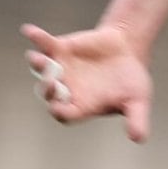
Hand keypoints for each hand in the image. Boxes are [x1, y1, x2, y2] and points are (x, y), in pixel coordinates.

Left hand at [26, 19, 152, 141]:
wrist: (128, 51)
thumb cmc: (131, 81)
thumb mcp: (138, 101)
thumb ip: (137, 120)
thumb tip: (138, 138)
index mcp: (80, 106)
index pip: (64, 113)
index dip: (60, 111)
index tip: (58, 108)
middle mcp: (65, 89)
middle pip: (48, 93)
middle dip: (47, 88)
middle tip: (51, 83)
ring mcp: (60, 68)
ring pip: (42, 68)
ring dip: (38, 64)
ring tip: (37, 58)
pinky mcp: (60, 49)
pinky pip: (45, 44)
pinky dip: (37, 37)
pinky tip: (29, 30)